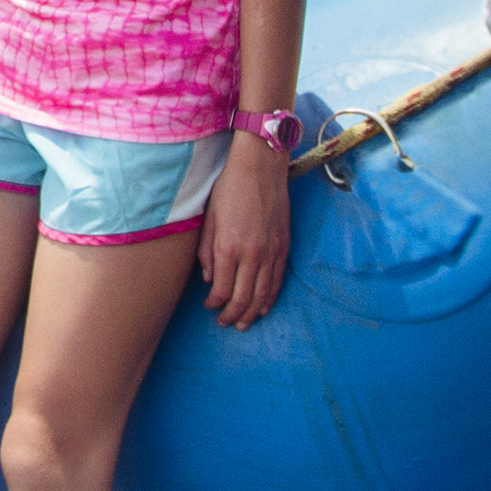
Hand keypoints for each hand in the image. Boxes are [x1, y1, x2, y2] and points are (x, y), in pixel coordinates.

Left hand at [197, 140, 288, 327]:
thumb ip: (206, 251)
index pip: (220, 290)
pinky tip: (263, 307)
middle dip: (232, 315)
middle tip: (224, 323)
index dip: (214, 304)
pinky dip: (270, 298)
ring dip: (251, 313)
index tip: (208, 307)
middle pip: (242, 299)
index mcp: (228, 247)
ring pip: (262, 295)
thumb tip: (208, 279)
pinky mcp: (284, 247)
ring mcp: (271, 252)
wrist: (260, 166)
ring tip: (242, 323)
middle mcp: (251, 254)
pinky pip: (277, 281)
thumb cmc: (229, 187)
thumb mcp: (209, 217)